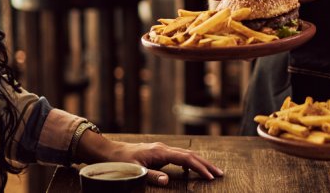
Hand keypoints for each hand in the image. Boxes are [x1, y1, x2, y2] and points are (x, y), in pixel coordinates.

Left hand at [105, 140, 223, 186]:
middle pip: (190, 155)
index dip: (200, 167)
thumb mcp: (134, 171)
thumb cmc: (120, 162)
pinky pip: (179, 157)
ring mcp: (162, 150)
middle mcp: (163, 148)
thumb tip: (168, 181)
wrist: (109, 151)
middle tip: (220, 173)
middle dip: (206, 164)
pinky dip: (189, 162)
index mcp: (160, 152)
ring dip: (200, 163)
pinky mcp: (159, 153)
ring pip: (186, 155)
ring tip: (211, 171)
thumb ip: (151, 176)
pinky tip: (192, 170)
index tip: (211, 176)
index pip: (186, 159)